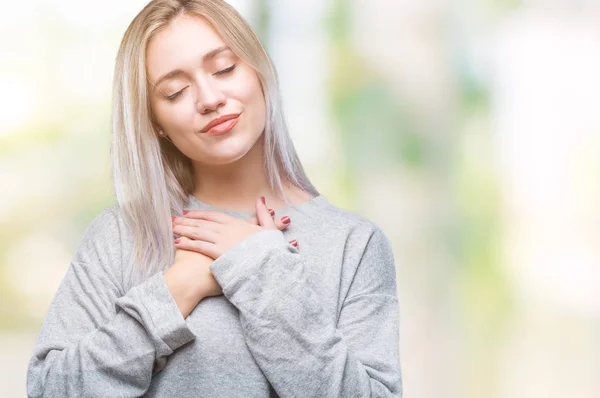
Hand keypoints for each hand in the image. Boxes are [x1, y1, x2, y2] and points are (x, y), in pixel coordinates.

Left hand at [172, 197, 297, 258]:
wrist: (268, 262)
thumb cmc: (269, 248)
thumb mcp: (269, 228)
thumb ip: (262, 214)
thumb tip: (261, 199)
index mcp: (237, 223)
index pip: (213, 216)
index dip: (199, 214)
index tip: (188, 214)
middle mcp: (226, 229)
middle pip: (202, 223)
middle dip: (186, 221)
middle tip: (172, 220)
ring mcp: (221, 241)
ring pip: (198, 232)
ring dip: (183, 229)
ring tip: (171, 228)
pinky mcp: (218, 253)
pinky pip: (199, 246)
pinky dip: (187, 243)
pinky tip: (177, 243)